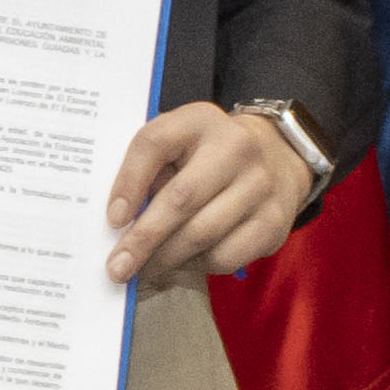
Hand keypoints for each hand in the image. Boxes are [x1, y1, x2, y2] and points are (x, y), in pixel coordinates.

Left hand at [105, 103, 319, 287]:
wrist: (277, 158)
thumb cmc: (207, 155)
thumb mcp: (178, 142)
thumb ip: (150, 170)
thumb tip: (120, 224)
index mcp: (199, 120)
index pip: (155, 142)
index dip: (129, 182)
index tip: (113, 220)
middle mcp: (236, 147)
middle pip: (181, 198)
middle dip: (144, 238)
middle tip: (118, 267)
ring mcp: (260, 185)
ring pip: (202, 234)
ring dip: (165, 259)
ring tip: (144, 269)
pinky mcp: (273, 222)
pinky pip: (225, 256)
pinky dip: (196, 265)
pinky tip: (182, 262)